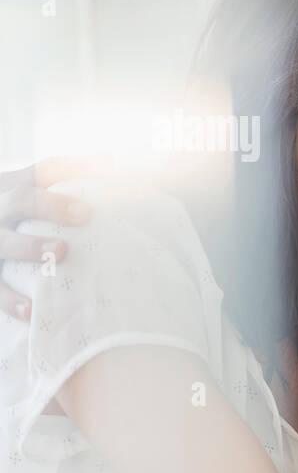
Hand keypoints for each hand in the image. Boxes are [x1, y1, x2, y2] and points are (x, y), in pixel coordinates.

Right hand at [0, 158, 94, 319]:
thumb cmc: (13, 220)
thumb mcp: (25, 193)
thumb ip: (64, 179)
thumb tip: (111, 162)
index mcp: (9, 188)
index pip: (41, 171)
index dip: (72, 168)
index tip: (108, 169)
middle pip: (18, 198)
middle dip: (50, 204)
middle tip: (85, 214)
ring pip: (2, 243)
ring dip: (30, 247)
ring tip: (61, 251)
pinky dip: (11, 300)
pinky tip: (33, 310)